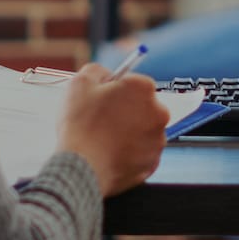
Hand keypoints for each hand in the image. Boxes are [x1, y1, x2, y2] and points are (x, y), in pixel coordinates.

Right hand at [55, 63, 168, 195]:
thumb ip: (97, 71)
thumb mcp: (80, 82)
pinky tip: (110, 153)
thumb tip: (106, 75)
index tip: (103, 99)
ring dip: (128, 132)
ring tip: (103, 139)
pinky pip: (140, 152)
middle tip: (101, 120)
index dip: (116, 90)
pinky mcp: (152, 163)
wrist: (81, 169)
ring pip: (142, 130)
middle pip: (141, 106)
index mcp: (144, 89)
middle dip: (125, 110)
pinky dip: (128, 153)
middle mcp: (158, 113)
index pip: (134, 82)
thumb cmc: (80, 125)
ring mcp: (157, 140)